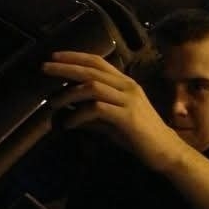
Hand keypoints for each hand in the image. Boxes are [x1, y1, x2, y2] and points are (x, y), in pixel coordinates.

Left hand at [42, 51, 183, 168]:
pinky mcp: (127, 117)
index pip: (98, 61)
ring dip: (68, 93)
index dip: (75, 56)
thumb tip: (68, 114)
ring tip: (52, 103)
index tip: (54, 56)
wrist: (165, 151)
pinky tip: (68, 124)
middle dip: (65, 67)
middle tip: (43, 68)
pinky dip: (78, 115)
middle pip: (91, 70)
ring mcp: (128, 100)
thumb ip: (93, 115)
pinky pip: (96, 109)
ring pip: (92, 87)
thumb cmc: (139, 137)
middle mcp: (127, 86)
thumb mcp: (112, 123)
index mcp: (125, 83)